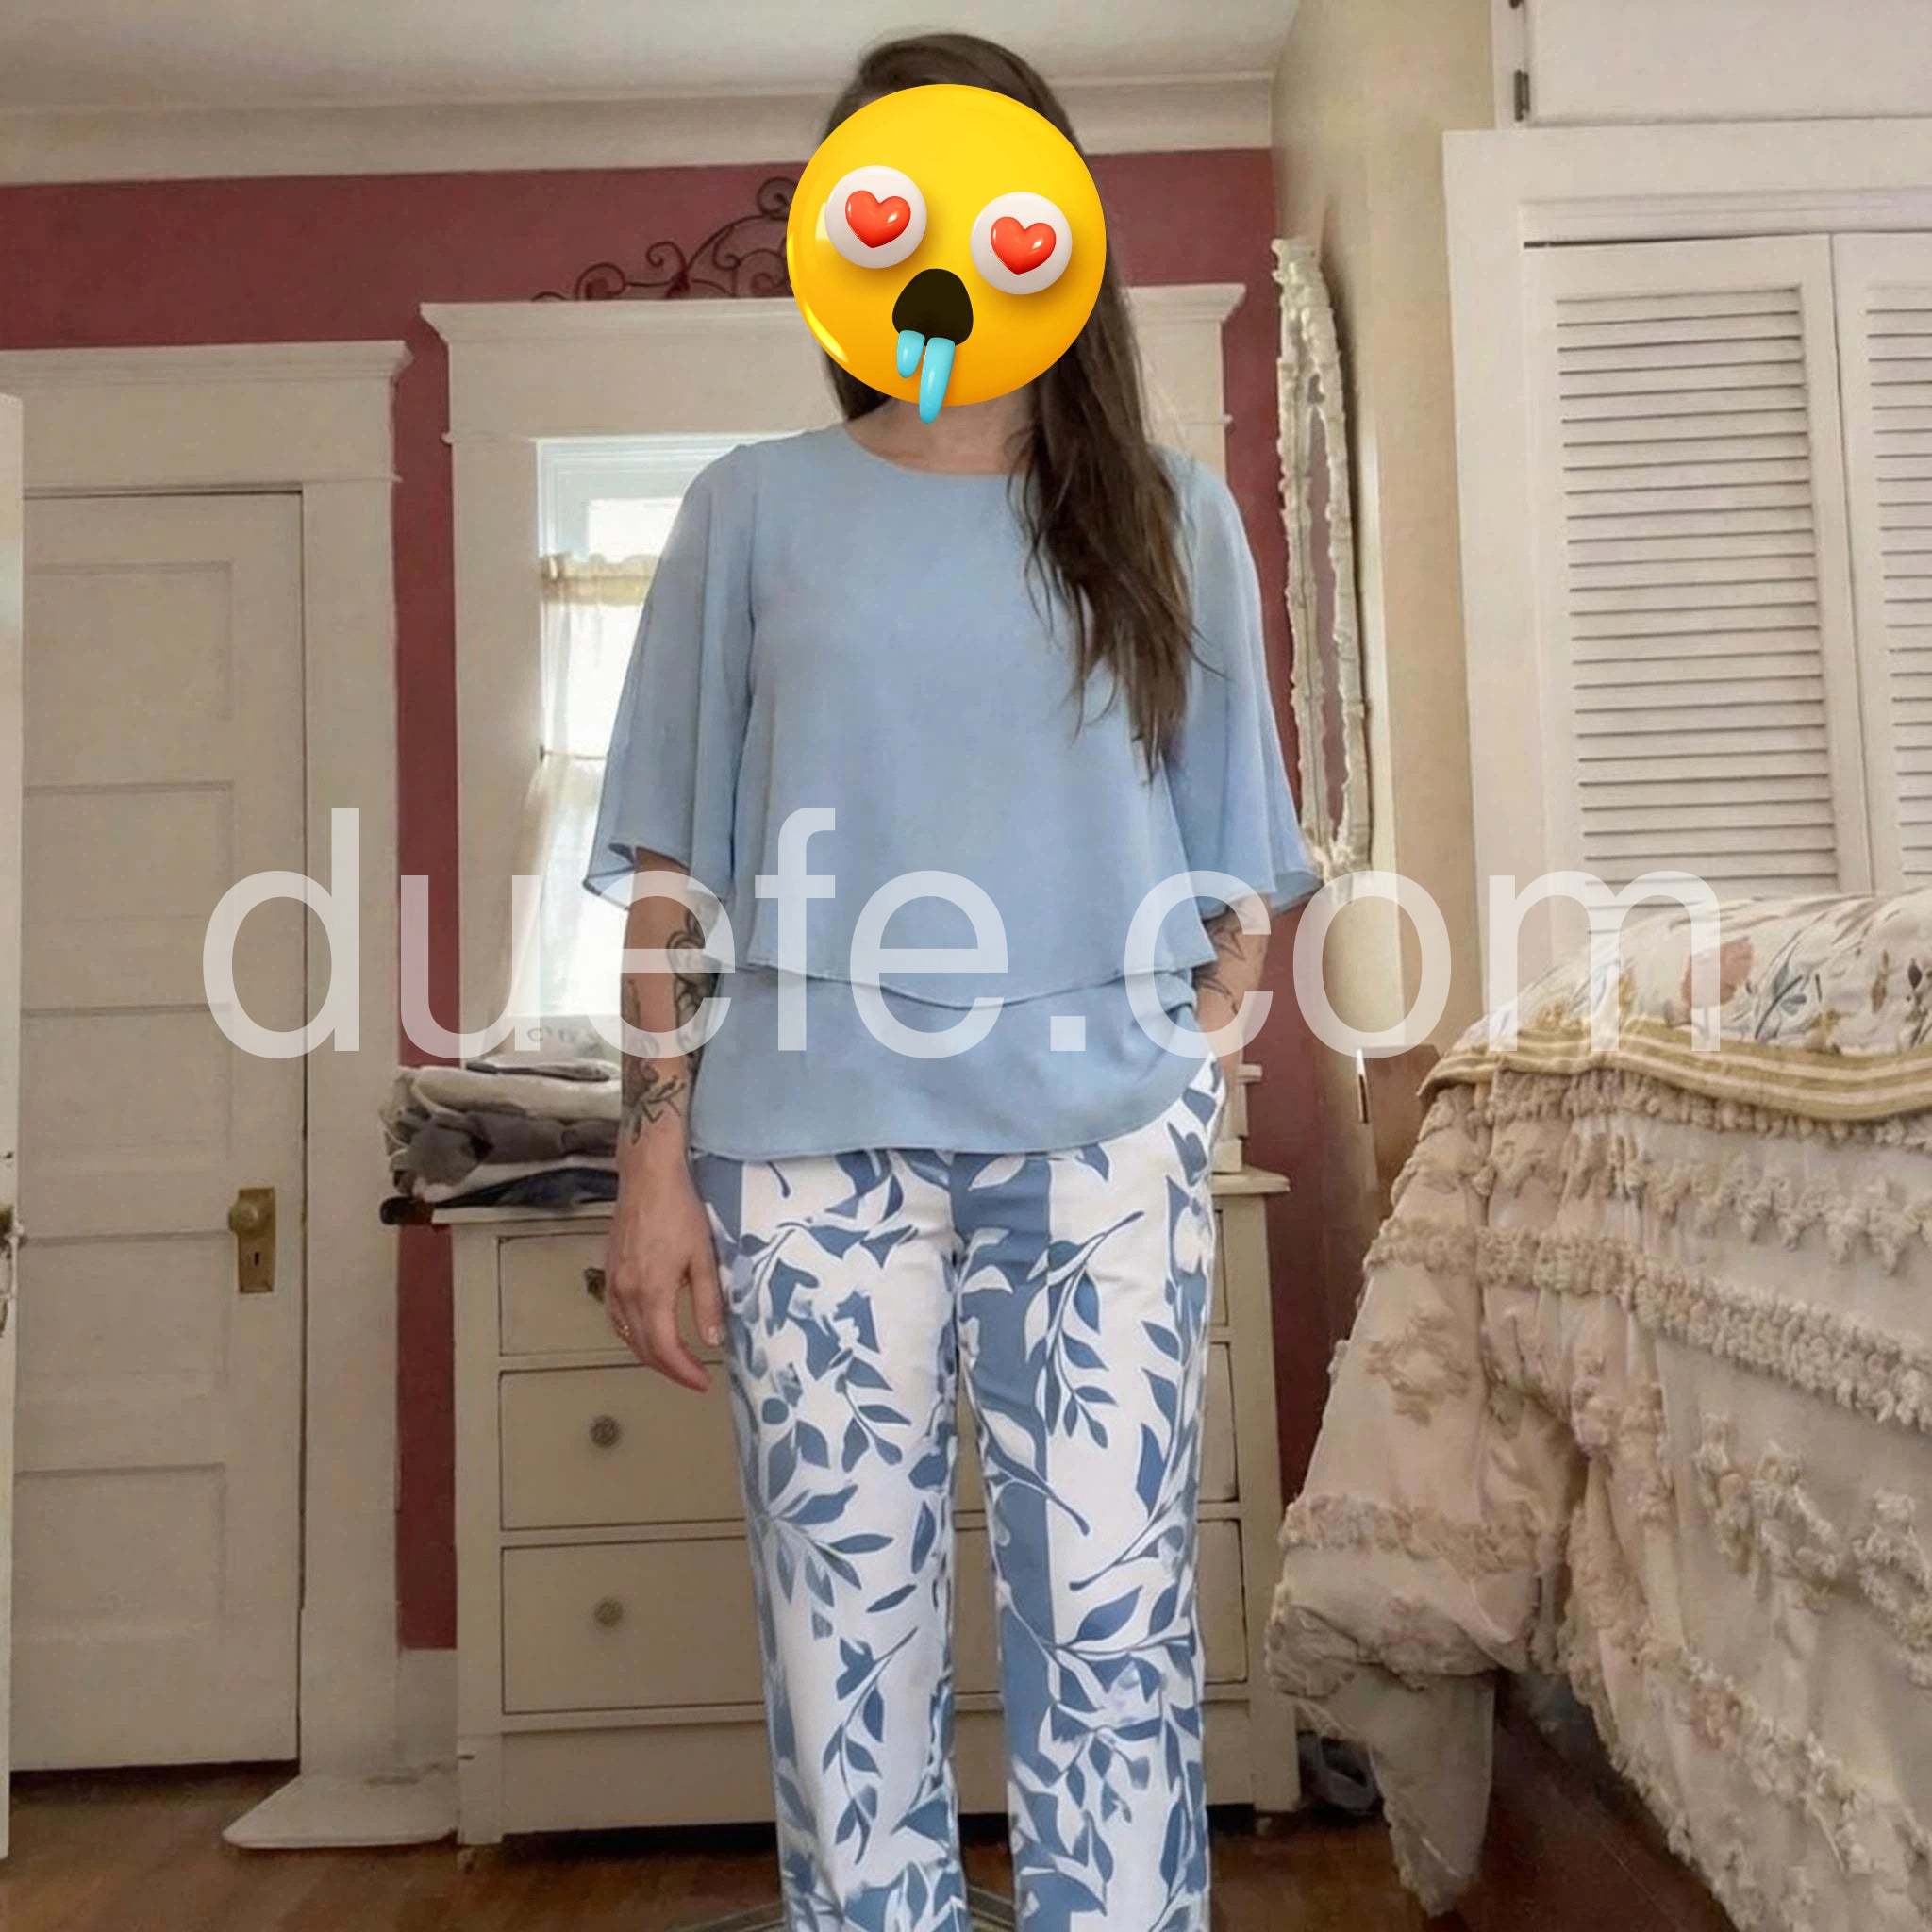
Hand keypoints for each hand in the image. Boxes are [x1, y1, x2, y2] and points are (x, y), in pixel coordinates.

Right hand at [601, 1154, 724, 1392]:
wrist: (648, 1177)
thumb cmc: (681, 1211)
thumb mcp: (703, 1257)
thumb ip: (707, 1301)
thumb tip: (712, 1340)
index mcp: (651, 1292)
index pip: (664, 1348)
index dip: (683, 1371)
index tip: (703, 1382)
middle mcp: (626, 1293)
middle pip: (643, 1348)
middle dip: (669, 1369)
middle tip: (694, 1377)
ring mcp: (613, 1283)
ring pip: (626, 1335)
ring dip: (650, 1354)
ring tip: (675, 1361)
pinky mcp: (610, 1272)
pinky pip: (616, 1317)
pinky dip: (632, 1335)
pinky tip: (647, 1333)